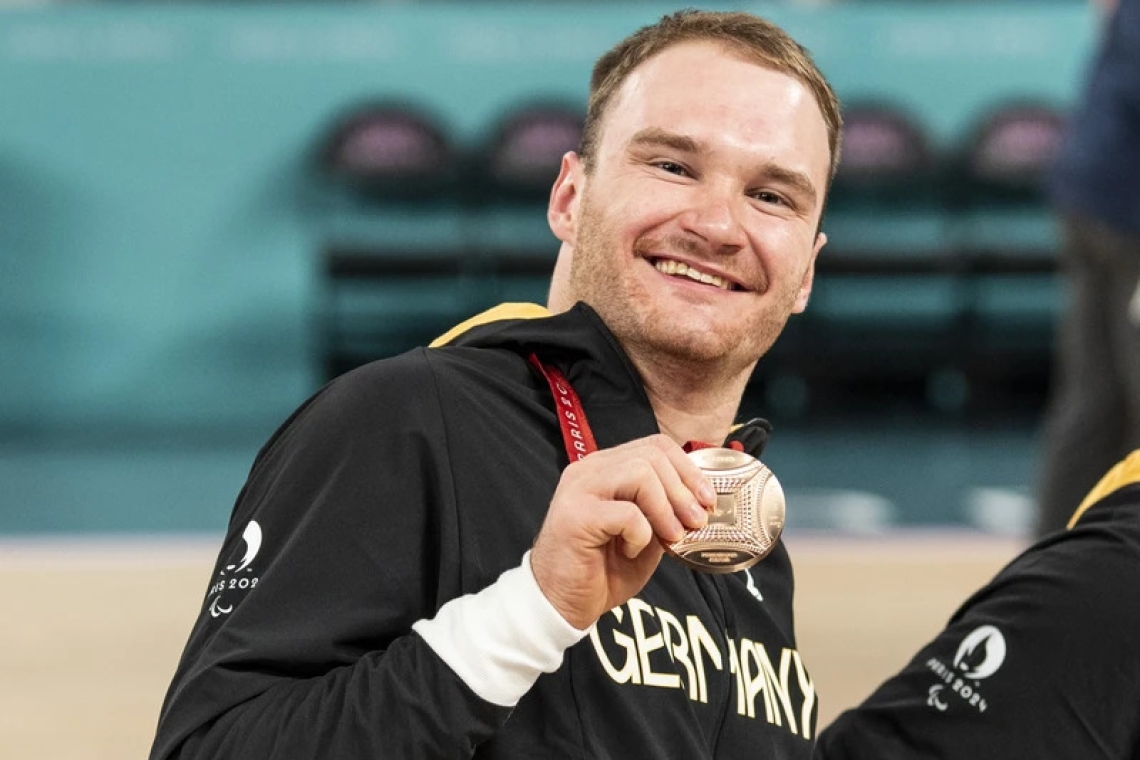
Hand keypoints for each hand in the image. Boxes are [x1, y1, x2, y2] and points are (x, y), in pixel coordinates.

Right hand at [530, 434, 716, 629]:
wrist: (561, 604)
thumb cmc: (600, 571)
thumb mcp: (645, 537)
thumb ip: (664, 513)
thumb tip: (700, 503)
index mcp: (605, 469)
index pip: (654, 445)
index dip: (687, 469)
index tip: (707, 500)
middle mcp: (589, 471)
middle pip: (651, 455)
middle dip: (683, 490)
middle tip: (696, 522)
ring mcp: (579, 490)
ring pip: (640, 473)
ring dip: (665, 508)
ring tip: (670, 537)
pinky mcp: (576, 516)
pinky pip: (627, 512)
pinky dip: (641, 534)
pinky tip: (632, 551)